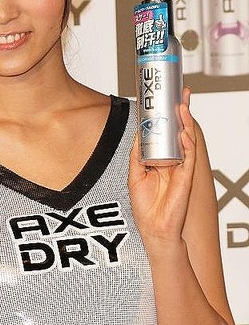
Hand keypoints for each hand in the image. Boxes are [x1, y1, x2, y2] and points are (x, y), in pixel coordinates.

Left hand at [128, 87, 196, 244]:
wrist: (154, 228)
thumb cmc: (146, 206)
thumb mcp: (135, 175)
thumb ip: (137, 156)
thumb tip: (137, 135)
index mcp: (161, 159)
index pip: (166, 133)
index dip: (167, 118)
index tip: (165, 101)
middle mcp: (173, 161)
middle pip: (178, 132)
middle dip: (181, 113)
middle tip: (181, 95)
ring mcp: (181, 168)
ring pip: (186, 140)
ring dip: (185, 123)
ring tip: (182, 106)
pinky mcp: (186, 177)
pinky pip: (189, 157)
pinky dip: (187, 144)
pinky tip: (184, 133)